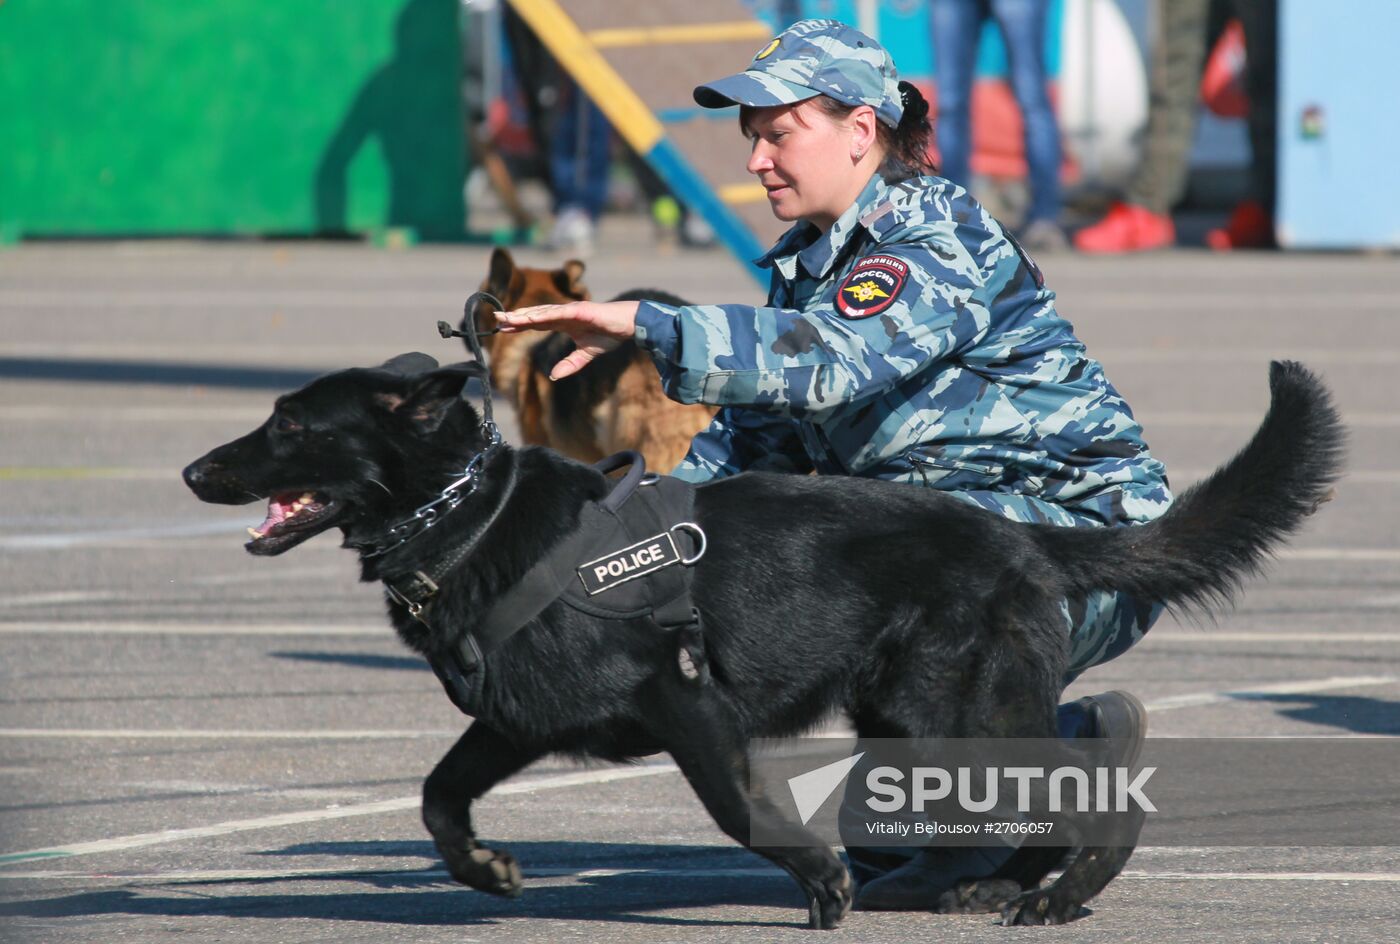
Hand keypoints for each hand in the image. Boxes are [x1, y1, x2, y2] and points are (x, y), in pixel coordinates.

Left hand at [495, 301, 639, 379]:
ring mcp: (571, 310)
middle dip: (515, 317)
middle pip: (535, 315)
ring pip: (543, 312)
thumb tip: (553, 377)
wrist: (629, 325)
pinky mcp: (580, 310)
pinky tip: (530, 317)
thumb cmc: (610, 334)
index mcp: (564, 322)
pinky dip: (544, 315)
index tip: (503, 327)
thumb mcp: (587, 354)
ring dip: (525, 315)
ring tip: (508, 317)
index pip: (537, 323)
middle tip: (496, 318)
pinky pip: (559, 313)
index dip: (520, 325)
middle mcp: (564, 313)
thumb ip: (570, 364)